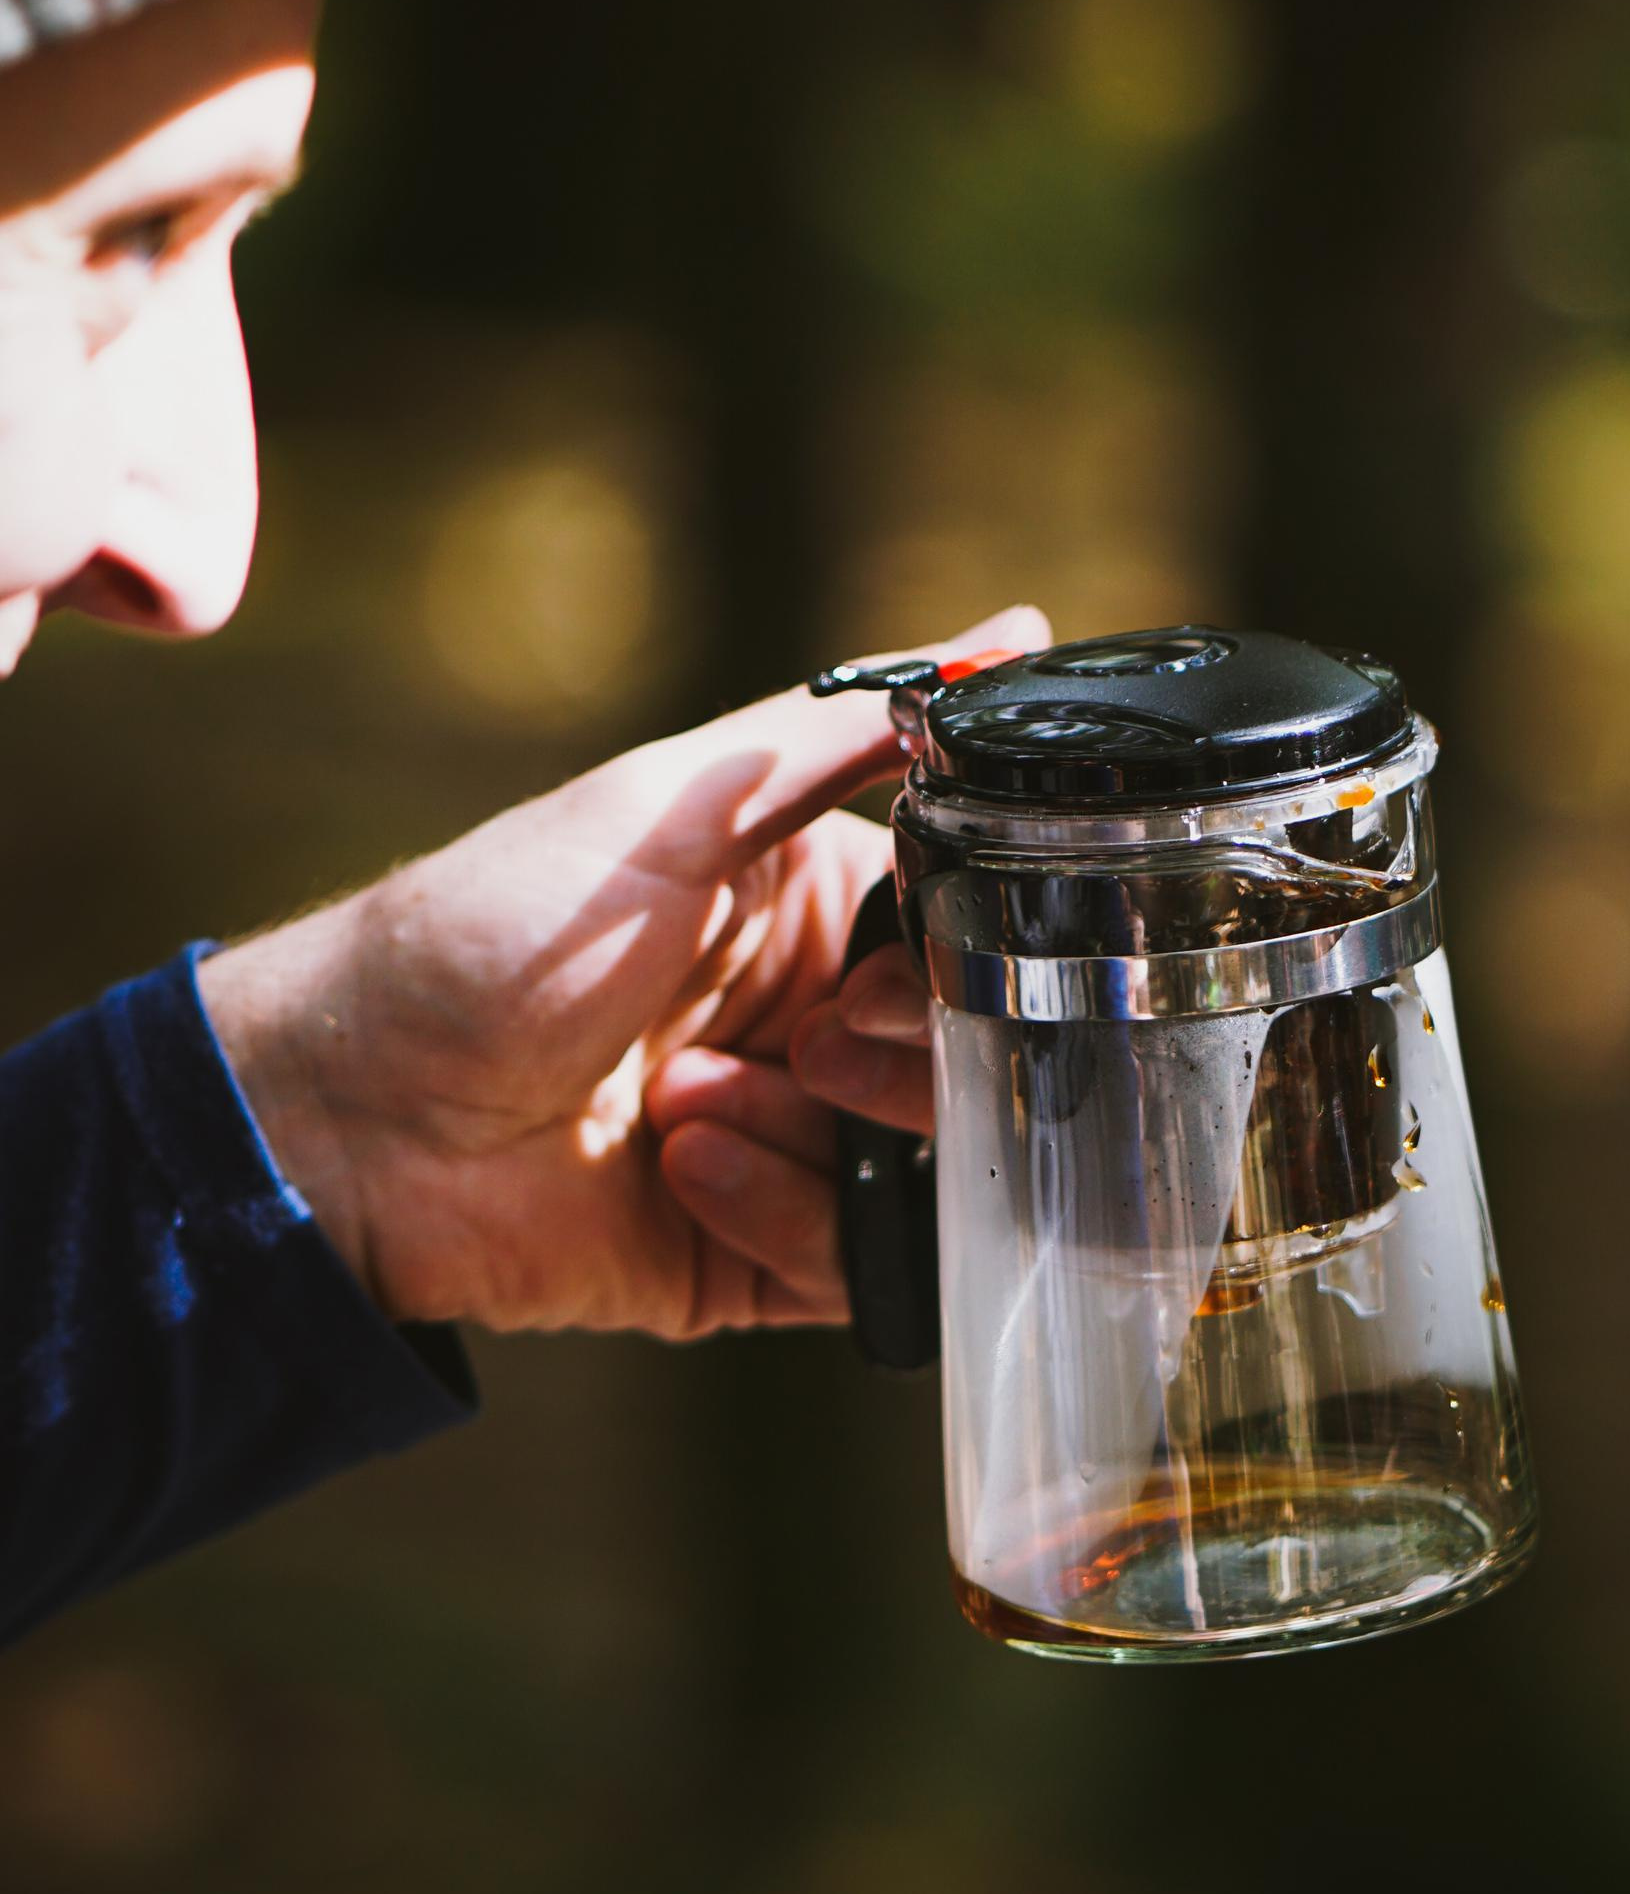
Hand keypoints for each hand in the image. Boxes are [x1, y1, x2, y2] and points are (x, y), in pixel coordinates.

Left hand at [197, 604, 1046, 1334]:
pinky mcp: (754, 1255)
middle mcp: (814, 1025)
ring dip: (809, 1140)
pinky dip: (779, 1215)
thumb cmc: (488, 931)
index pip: (968, 937)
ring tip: (683, 1105)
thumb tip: (1015, 627)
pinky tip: (677, 1167)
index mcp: (814, 905)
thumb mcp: (673, 803)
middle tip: (798, 1051)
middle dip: (890, 1069)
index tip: (878, 976)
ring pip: (922, 1176)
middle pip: (966, 1068)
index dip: (957, 966)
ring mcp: (789, 1146)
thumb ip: (845, 734)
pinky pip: (850, 1266)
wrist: (350, 1112)